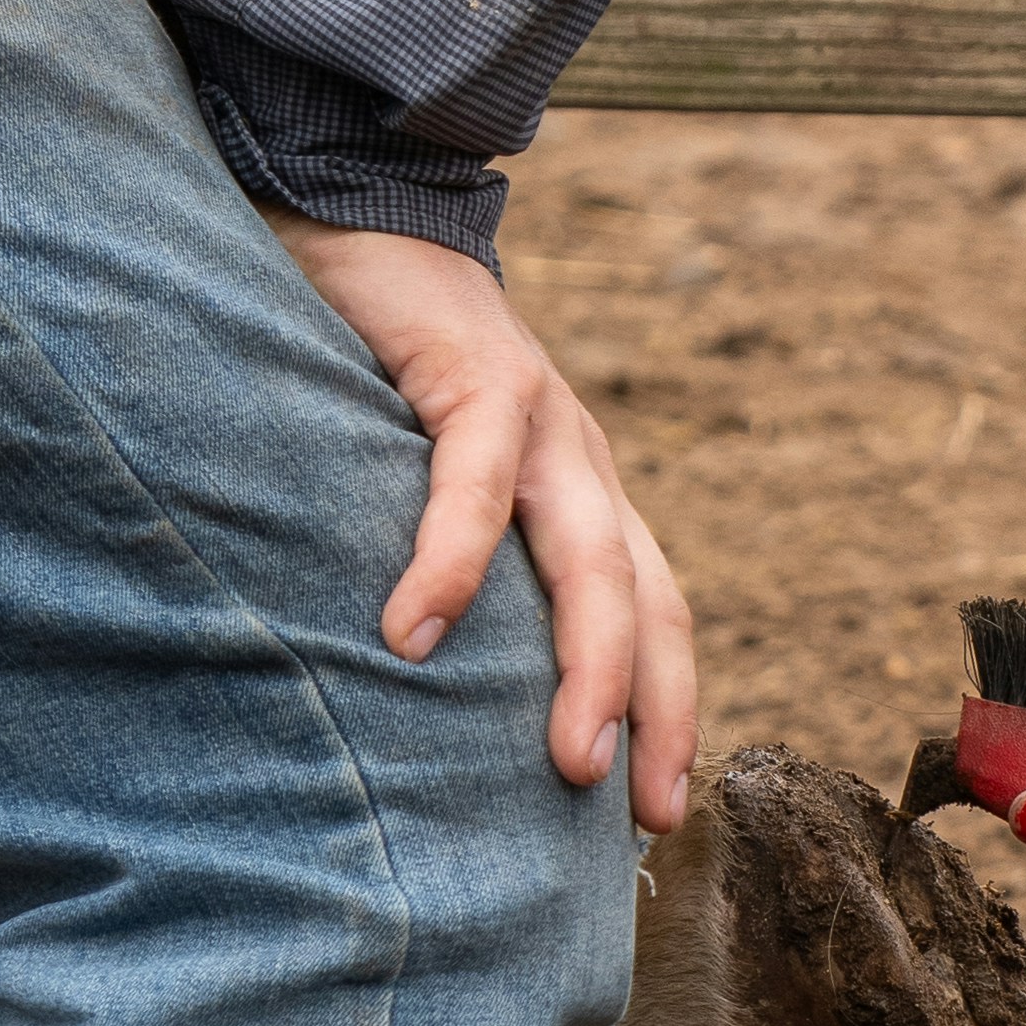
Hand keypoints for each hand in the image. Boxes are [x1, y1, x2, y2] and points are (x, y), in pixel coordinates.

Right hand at [266, 216, 697, 833]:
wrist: (358, 210)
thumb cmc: (379, 368)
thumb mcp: (423, 481)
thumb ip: (445, 564)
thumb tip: (414, 690)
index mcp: (580, 492)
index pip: (651, 614)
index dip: (667, 708)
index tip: (659, 815)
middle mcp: (581, 462)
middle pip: (646, 600)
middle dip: (657, 711)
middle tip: (644, 812)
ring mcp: (543, 417)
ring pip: (591, 555)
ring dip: (586, 663)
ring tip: (569, 760)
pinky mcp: (477, 375)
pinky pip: (475, 480)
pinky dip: (451, 560)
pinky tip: (415, 631)